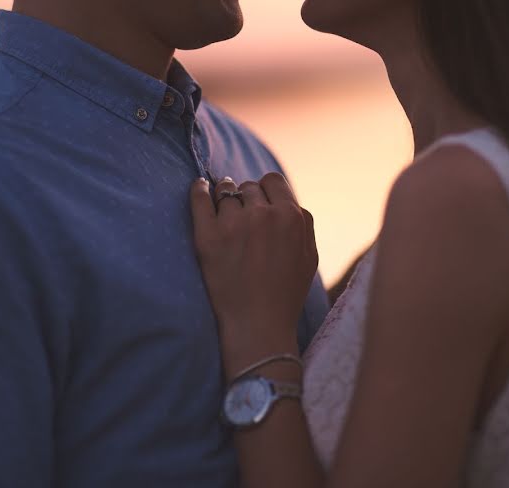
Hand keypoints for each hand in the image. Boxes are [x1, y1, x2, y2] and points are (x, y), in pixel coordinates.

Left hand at [189, 174, 318, 366]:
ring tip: (223, 216)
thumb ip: (303, 223)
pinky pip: (200, 198)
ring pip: (225, 192)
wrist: (258, 326)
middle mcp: (263, 215)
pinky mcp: (208, 236)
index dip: (265, 191)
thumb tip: (289, 202)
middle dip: (246, 199)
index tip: (259, 204)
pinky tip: (200, 187)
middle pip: (248, 186)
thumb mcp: (309, 256)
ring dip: (224, 200)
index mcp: (291, 216)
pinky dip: (199, 189)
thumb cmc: (285, 294)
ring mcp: (234, 224)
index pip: (272, 181)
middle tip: (242, 219)